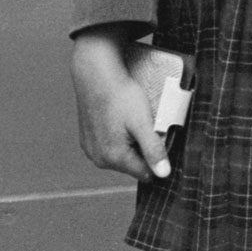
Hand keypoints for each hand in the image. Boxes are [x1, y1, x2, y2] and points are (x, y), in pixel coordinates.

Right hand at [71, 27, 171, 181]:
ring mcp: (92, 149)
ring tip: (135, 121)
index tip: (162, 141)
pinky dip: (120, 136)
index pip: (145, 173)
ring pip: (122, 155)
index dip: (158, 159)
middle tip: (149, 126)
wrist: (96, 76)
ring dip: (132, 143)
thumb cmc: (120, 96)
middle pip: (133, 164)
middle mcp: (99, 158)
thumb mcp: (143, 123)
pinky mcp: (88, 139)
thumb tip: (163, 174)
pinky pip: (110, 145)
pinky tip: (123, 120)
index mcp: (113, 158)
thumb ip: (153, 150)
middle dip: (144, 150)